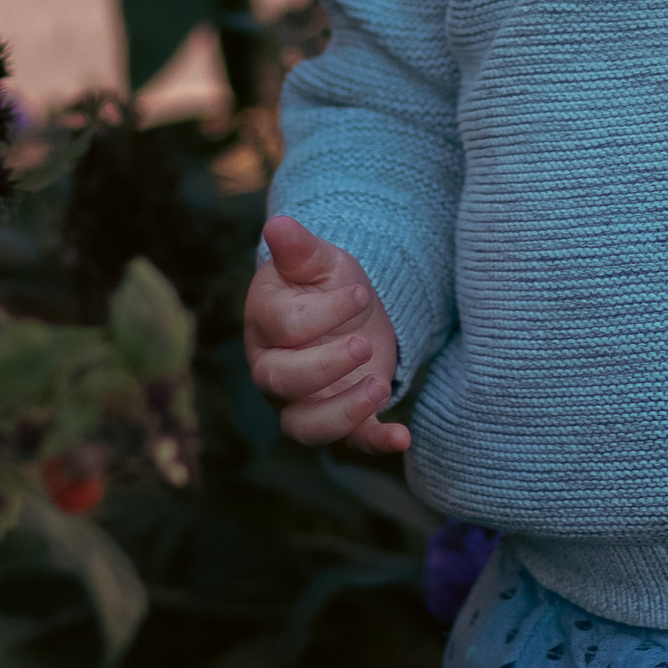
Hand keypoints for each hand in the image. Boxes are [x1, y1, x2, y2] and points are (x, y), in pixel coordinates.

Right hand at [245, 214, 408, 453]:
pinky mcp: (338, 417)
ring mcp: (302, 400)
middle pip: (281, 381)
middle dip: (324, 367)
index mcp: (265, 323)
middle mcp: (273, 368)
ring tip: (380, 387)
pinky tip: (402, 437)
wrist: (349, 309)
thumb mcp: (319, 261)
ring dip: (342, 412)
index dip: (323, 314)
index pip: (284, 327)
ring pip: (303, 426)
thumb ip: (298, 248)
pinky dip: (375, 443)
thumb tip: (278, 223)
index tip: (361, 294)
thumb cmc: (324, 282)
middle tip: (365, 344)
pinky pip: (349, 442)